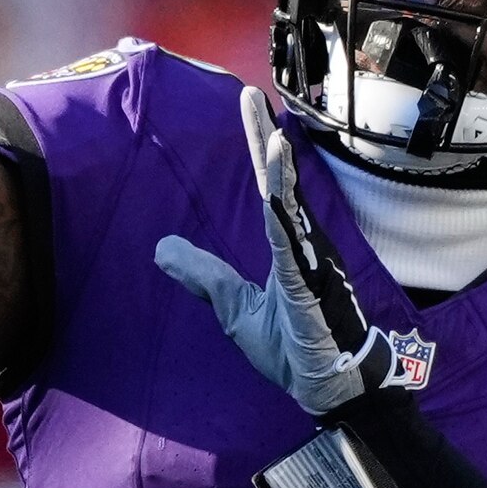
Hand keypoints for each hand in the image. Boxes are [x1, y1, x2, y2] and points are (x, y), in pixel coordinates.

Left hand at [154, 91, 417, 419]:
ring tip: (271, 136)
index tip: (250, 105)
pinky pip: (293, 249)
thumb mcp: (234, 308)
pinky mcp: (308, 288)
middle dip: (265, 141)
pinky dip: (284, 219)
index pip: (267, 189)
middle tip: (251, 97)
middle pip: (279, 185)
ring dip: (280, 173)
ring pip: (289, 210)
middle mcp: (301, 246)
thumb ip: (203, 275)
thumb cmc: (292, 349)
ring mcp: (308, 264)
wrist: (325, 390)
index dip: (259, 148)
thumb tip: (161, 248)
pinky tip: (277, 195)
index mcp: (285, 248)